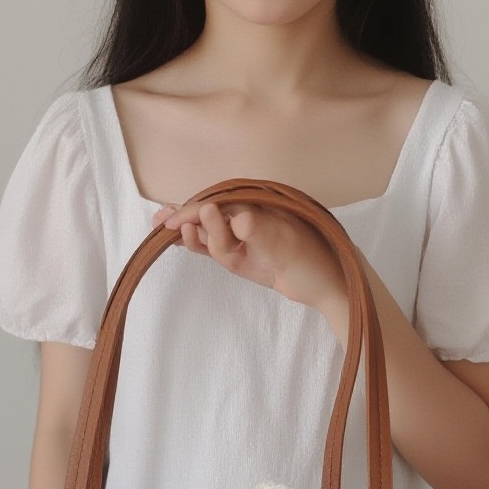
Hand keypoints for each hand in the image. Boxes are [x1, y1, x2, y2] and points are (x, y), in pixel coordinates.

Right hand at [151, 200, 346, 316]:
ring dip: (192, 232)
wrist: (328, 284)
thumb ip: (259, 232)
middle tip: (161, 220)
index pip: (221, 204)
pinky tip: (185, 241)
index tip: (179, 220)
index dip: (198, 211)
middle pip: (211, 215)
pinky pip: (218, 249)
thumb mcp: (286, 244)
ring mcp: (245, 240)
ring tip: (171, 229)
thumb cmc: (313, 259)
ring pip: (211, 233)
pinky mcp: (244, 259)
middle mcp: (249, 219)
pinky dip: (202, 245)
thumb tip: (239, 220)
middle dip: (186, 217)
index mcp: (259, 206)